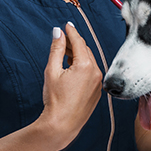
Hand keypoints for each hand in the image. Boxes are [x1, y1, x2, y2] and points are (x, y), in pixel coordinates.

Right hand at [39, 22, 102, 148]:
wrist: (61, 125)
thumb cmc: (55, 100)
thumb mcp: (52, 71)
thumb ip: (56, 49)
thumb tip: (58, 33)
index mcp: (86, 66)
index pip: (78, 42)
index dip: (71, 32)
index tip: (66, 25)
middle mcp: (96, 73)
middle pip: (84, 50)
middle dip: (73, 43)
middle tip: (61, 39)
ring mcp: (98, 83)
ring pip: (88, 61)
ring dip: (78, 55)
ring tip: (64, 54)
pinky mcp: (97, 91)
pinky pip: (91, 73)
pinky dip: (82, 67)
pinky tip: (71, 69)